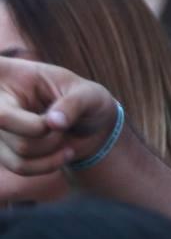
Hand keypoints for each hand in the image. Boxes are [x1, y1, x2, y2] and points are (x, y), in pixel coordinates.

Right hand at [0, 56, 119, 175]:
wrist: (93, 128)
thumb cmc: (88, 101)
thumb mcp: (89, 95)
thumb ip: (73, 104)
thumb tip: (53, 123)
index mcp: (9, 72)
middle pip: (2, 120)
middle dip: (41, 130)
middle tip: (61, 125)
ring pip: (17, 148)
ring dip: (50, 148)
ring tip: (63, 136)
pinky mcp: (1, 150)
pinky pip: (19, 166)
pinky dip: (47, 165)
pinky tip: (65, 154)